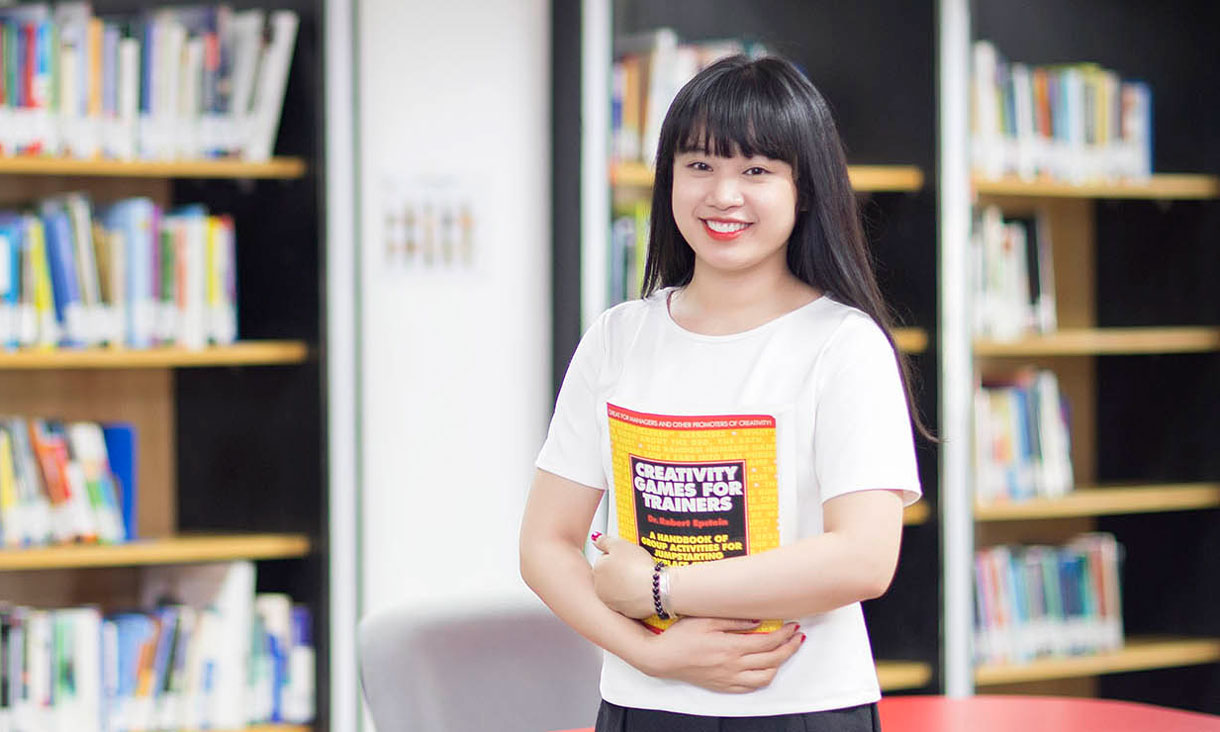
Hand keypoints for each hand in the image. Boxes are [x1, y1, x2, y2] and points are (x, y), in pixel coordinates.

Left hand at [591, 533, 658, 618]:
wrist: (656, 589)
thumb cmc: (638, 566)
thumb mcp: (620, 544)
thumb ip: (604, 541)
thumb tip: (595, 539)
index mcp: (597, 569)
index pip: (604, 558)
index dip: (618, 556)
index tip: (628, 556)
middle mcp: (599, 588)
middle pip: (609, 574)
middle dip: (619, 571)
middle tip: (634, 567)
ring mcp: (611, 601)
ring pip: (617, 588)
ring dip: (625, 584)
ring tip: (639, 578)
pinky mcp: (623, 612)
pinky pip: (627, 601)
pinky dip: (633, 596)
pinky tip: (642, 590)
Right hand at [637, 617, 804, 692]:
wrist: (662, 658)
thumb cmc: (681, 636)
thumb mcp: (705, 620)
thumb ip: (733, 620)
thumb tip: (758, 620)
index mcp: (730, 647)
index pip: (767, 642)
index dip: (784, 634)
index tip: (793, 625)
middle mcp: (733, 666)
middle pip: (772, 659)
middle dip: (789, 648)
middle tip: (798, 637)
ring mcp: (729, 678)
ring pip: (765, 676)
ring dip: (780, 664)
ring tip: (785, 652)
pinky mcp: (723, 686)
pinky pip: (750, 687)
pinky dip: (764, 678)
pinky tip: (766, 668)